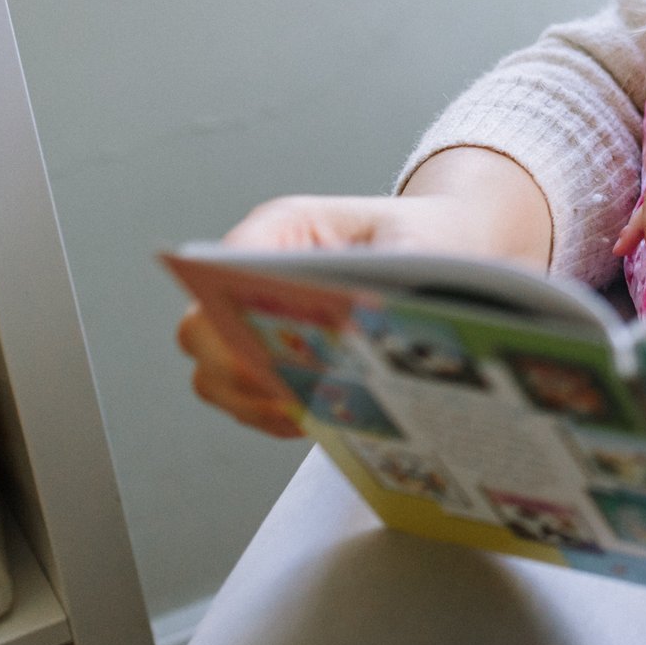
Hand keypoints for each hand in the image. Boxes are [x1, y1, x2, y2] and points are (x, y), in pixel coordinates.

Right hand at [181, 148, 552, 435]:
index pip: (220, 270)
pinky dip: (275, 415)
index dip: (232, 316)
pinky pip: (248, 401)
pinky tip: (318, 416)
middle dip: (241, 371)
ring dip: (255, 402)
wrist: (444, 247)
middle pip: (202, 333)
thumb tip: (349, 332)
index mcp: (282, 228)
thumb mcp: (417, 246)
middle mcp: (252, 274)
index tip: (271, 349)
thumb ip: (381, 280)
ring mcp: (254, 318)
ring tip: (308, 411)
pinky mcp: (271, 357)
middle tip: (291, 393)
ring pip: (217, 376)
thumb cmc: (424, 237)